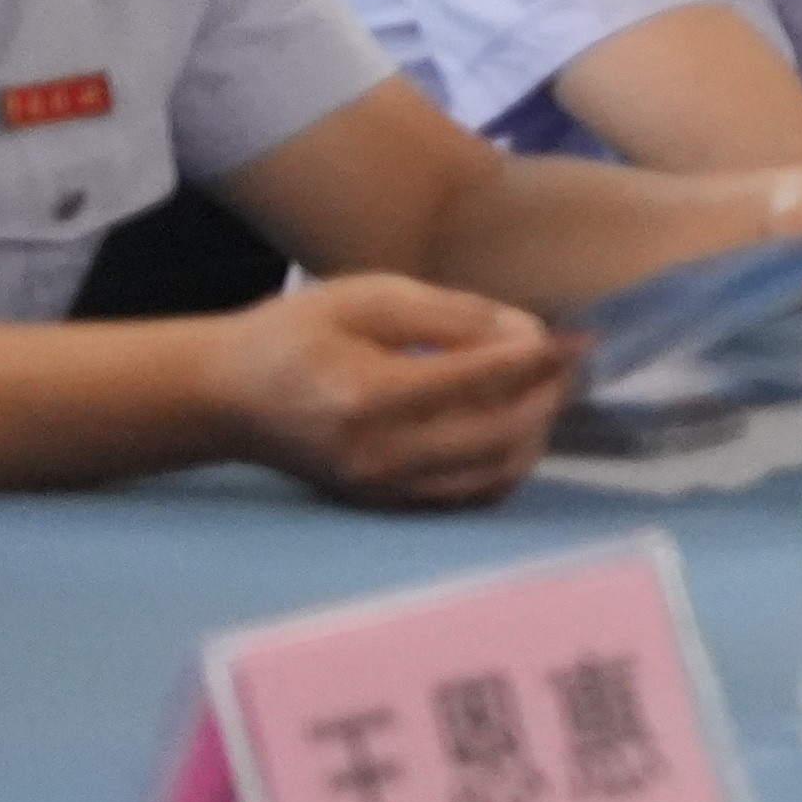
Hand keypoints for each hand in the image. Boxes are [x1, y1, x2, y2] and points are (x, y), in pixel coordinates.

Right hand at [201, 273, 573, 509]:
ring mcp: (380, 488)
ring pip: (492, 476)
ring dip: (533, 434)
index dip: (541, 359)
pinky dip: (503, 466)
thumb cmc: (295, 334)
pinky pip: (465, 497)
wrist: (225, 398)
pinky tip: (511, 429)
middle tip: (567, 364)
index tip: (576, 338)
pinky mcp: (380, 504)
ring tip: (543, 393)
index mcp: (372, 394)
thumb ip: (451, 314)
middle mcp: (379, 454)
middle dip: (547, 397)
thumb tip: (525, 333)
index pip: (482, 381)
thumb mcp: (369, 297)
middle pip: (500, 436)